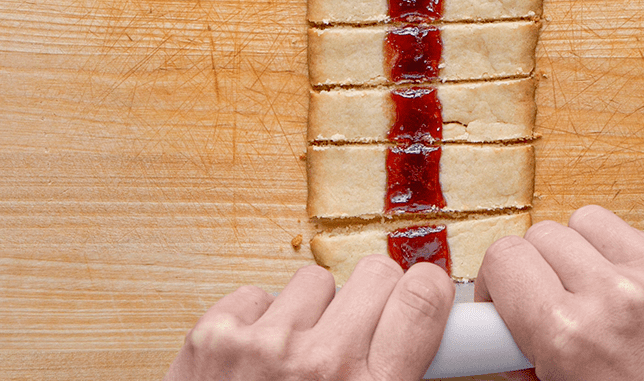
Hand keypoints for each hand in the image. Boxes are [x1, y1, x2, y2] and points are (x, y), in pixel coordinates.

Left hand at [165, 256, 453, 380]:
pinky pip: (258, 295)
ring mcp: (263, 344)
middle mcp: (319, 364)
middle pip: (375, 274)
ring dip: (314, 311)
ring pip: (315, 281)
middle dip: (374, 296)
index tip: (424, 292)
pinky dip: (261, 319)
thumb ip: (395, 379)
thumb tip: (418, 337)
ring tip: (300, 354)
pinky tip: (257, 358)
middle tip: (362, 327)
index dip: (429, 288)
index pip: (420, 301)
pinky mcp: (214, 336)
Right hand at [475, 205, 643, 380]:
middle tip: (544, 304)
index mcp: (570, 335)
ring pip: (587, 222)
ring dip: (578, 251)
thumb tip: (500, 324)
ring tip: (587, 292)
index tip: (502, 302)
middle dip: (535, 269)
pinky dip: (621, 257)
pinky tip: (627, 294)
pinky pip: (633, 235)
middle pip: (541, 234)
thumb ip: (522, 354)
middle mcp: (615, 295)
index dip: (495, 282)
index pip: (504, 258)